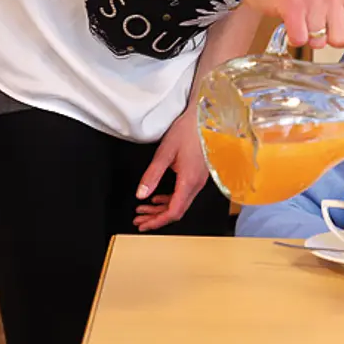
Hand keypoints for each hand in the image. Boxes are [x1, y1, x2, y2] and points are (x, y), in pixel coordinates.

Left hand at [133, 111, 207, 231]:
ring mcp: (199, 179)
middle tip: (139, 219)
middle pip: (176, 210)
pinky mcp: (198, 175)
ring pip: (180, 203)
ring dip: (161, 209)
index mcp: (189, 180)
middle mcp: (197, 183)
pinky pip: (183, 194)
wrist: (205, 117)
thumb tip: (141, 194)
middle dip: (156, 218)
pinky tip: (158, 197)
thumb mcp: (165, 152)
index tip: (143, 225)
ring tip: (143, 209)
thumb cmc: (187, 131)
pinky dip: (169, 199)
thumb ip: (152, 175)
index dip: (157, 221)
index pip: (174, 211)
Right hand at [243, 0, 343, 61]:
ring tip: (299, 15)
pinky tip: (289, 19)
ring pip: (318, 41)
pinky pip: (300, 39)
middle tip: (310, 18)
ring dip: (305, 34)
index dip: (340, 37)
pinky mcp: (293, 2)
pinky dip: (292, 36)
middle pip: (339, 40)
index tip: (328, 23)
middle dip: (323, 37)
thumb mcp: (332, 4)